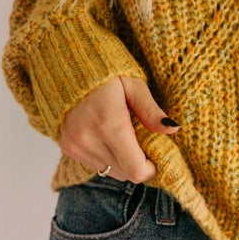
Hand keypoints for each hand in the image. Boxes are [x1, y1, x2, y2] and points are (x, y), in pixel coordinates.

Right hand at [57, 74, 178, 182]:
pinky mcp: (66, 147)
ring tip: (124, 138)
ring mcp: (74, 145)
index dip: (151, 169)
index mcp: (109, 124)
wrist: (66, 65)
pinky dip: (106, 157)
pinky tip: (107, 137)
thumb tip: (172, 129)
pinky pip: (94, 164)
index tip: (157, 156)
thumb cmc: (105, 72)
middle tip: (142, 143)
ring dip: (122, 161)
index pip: (135, 170)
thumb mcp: (133, 85)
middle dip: (138, 164)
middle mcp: (88, 139)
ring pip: (110, 171)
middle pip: (125, 174)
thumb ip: (151, 111)